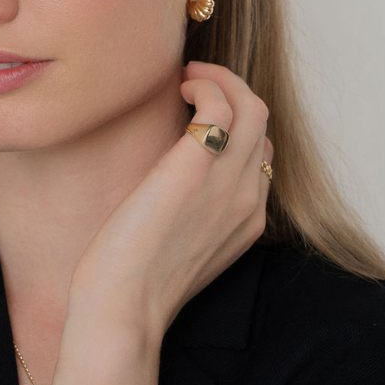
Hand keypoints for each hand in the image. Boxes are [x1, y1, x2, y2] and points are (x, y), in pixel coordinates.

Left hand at [69, 61, 273, 341]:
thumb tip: (175, 173)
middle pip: (261, 122)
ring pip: (251, 106)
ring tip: (188, 78)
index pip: (261, 152)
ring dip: (221, 80)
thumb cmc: (135, 277)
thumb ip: (196, 209)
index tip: (201, 109)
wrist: (122, 307)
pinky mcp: (197, 166)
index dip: (234, 122)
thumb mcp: (182, 243)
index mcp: (248, 218)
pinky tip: (178, 89)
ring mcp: (229, 181)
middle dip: (231, 90)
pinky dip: (205, 85)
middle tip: (193, 83)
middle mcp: (249, 198)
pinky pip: (221, 104)